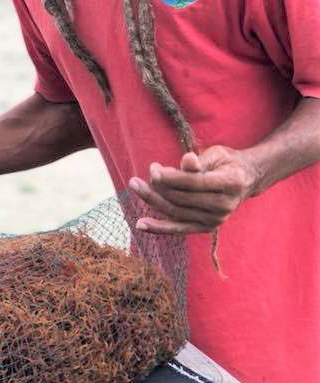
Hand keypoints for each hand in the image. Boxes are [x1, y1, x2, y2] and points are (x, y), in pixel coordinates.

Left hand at [128, 146, 260, 234]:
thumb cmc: (227, 162)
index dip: (172, 177)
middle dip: (157, 187)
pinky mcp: (206, 227)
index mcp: (230, 184)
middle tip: (139, 177)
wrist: (245, 180)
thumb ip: (199, 161)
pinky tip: (141, 224)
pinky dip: (159, 227)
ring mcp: (215, 219)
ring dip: (152, 200)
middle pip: (182, 199)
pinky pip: (179, 228)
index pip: (194, 182)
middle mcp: (224, 206)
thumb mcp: (217, 154)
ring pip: (176, 212)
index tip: (152, 169)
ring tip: (135, 185)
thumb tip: (187, 160)